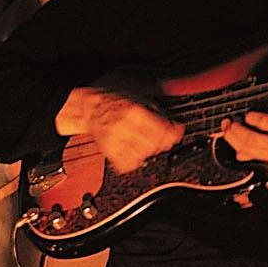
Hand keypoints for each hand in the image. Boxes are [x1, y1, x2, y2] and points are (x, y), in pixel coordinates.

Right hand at [57, 86, 181, 173]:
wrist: (91, 110)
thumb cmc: (115, 104)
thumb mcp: (140, 101)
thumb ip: (160, 116)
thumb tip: (176, 130)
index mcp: (134, 113)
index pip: (162, 130)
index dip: (173, 133)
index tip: (175, 133)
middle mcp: (124, 127)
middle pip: (154, 145)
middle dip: (160, 143)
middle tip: (158, 138)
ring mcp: (115, 141)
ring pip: (143, 156)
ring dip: (148, 152)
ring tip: (144, 144)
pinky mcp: (108, 152)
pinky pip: (127, 165)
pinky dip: (134, 161)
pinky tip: (134, 153)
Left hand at [219, 111, 267, 185]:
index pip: (266, 122)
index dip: (252, 117)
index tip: (247, 113)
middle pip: (251, 139)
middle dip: (235, 131)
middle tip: (228, 123)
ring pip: (247, 151)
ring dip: (232, 140)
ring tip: (227, 131)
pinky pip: (250, 162)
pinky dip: (239, 154)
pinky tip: (235, 146)